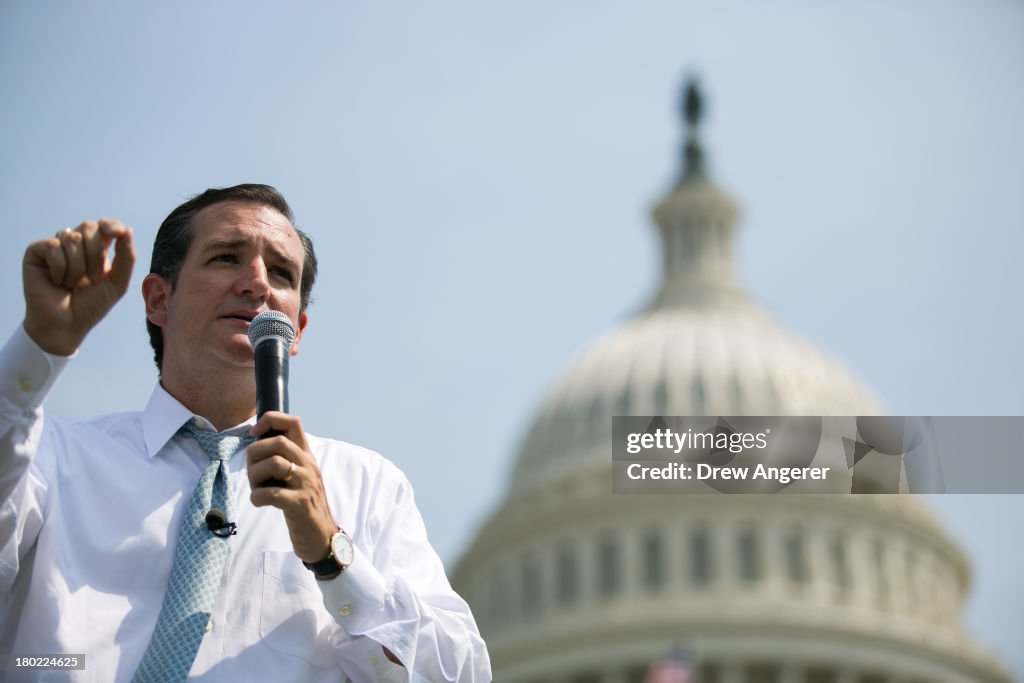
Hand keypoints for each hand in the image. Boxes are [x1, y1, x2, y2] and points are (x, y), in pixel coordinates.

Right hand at [22, 219, 134, 355]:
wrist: (66, 325)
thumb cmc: (91, 305)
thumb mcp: (117, 283)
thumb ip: (127, 257)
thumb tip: (127, 229)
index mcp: (96, 249)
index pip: (104, 225)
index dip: (110, 225)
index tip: (116, 232)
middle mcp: (76, 244)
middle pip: (89, 227)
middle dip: (95, 255)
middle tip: (91, 279)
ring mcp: (55, 246)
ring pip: (72, 238)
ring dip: (77, 268)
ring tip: (71, 284)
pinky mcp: (36, 252)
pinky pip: (53, 246)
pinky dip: (60, 268)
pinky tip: (56, 281)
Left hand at [248, 412, 338, 563]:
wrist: (322, 537)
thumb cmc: (303, 506)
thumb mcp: (299, 477)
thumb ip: (285, 460)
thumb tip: (258, 444)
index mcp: (306, 456)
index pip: (293, 422)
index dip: (270, 420)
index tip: (254, 433)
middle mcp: (309, 465)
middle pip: (277, 441)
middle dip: (255, 454)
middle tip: (253, 473)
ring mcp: (306, 484)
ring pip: (274, 463)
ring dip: (254, 477)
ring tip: (256, 489)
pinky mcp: (300, 504)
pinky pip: (271, 493)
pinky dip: (257, 497)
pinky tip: (259, 502)